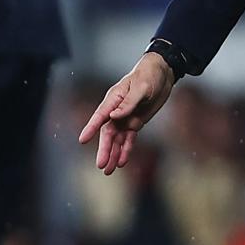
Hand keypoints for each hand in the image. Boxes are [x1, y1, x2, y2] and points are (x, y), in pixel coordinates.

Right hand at [79, 52, 176, 173]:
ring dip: (113, 154)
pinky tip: (122, 162)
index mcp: (114, 99)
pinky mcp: (134, 122)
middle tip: (101, 165)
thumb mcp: (141, 87)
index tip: (82, 140)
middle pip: (108, 133)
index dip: (91, 128)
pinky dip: (125, 150)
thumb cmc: (148, 75)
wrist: (162, 73)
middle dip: (104, 150)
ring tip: (109, 171)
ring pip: (116, 140)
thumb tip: (113, 116)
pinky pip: (128, 139)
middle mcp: (116, 110)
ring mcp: (125, 117)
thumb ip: (128, 103)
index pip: (100, 116)